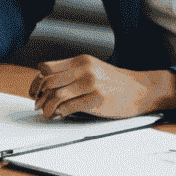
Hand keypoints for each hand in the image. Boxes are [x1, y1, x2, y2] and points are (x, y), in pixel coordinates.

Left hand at [28, 56, 175, 119]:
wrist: (140, 89)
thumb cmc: (115, 81)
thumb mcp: (92, 68)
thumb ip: (71, 72)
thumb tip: (46, 82)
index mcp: (80, 61)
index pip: (47, 68)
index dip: (36, 81)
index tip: (34, 91)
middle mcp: (84, 70)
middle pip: (49, 81)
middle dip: (38, 95)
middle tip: (37, 104)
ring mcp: (91, 84)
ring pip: (57, 95)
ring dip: (47, 107)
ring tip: (47, 113)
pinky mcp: (97, 100)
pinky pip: (70, 107)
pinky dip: (61, 112)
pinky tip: (60, 114)